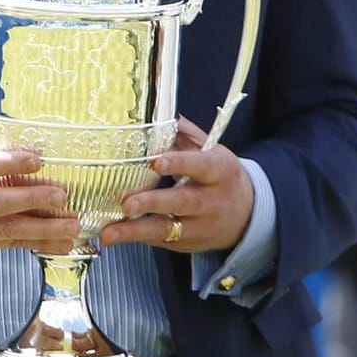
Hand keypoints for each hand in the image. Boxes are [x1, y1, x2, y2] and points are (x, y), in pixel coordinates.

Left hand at [100, 116, 253, 253]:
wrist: (246, 214)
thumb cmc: (220, 176)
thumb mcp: (211, 152)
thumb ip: (184, 134)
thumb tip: (156, 112)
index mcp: (220, 171)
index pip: (201, 166)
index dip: (180, 163)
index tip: (156, 163)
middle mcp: (213, 200)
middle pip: (183, 202)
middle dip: (153, 203)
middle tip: (127, 203)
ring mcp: (201, 225)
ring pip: (168, 229)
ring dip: (136, 231)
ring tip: (110, 232)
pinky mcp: (187, 244)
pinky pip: (161, 241)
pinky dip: (136, 238)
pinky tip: (115, 235)